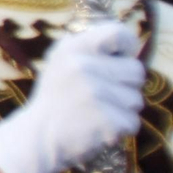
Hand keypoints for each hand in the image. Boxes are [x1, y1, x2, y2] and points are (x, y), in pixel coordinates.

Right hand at [0, 19, 143, 172]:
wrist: (37, 138)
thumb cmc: (56, 99)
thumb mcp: (61, 63)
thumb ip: (90, 50)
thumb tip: (128, 48)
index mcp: (71, 48)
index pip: (118, 33)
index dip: (126, 46)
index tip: (120, 58)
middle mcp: (83, 67)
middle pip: (136, 70)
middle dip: (124, 85)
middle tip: (99, 94)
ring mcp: (96, 94)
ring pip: (136, 99)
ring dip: (121, 109)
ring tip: (94, 112)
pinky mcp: (108, 121)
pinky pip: (132, 122)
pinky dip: (119, 128)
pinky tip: (97, 128)